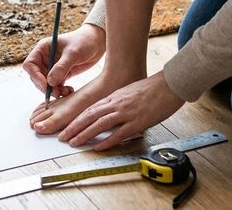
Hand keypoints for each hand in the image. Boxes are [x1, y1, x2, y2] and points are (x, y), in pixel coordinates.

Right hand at [22, 23, 105, 97]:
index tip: (46, 85)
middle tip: (57, 93)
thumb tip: (50, 82)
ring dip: (54, 91)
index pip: (30, 65)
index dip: (35, 76)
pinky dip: (61, 90)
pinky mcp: (61, 74)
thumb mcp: (73, 53)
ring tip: (66, 92)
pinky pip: (56, 86)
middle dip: (45, 87)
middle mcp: (45, 58)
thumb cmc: (84, 41)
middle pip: (36, 77)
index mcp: (43, 49)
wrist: (98, 43)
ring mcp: (53, 67)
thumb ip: (61, 67)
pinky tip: (70, 90)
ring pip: (46, 84)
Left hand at [58, 71, 183, 149]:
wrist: (168, 85)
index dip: (77, 119)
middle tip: (62, 136)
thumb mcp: (128, 92)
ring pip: (99, 124)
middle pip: (90, 116)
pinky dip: (107, 141)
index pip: (90, 109)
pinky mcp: (137, 122)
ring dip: (84, 134)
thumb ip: (117, 102)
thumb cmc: (151, 88)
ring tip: (73, 142)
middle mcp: (116, 104)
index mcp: (113, 97)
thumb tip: (108, 113)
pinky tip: (97, 146)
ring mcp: (126, 113)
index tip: (67, 126)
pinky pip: (118, 133)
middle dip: (74, 127)